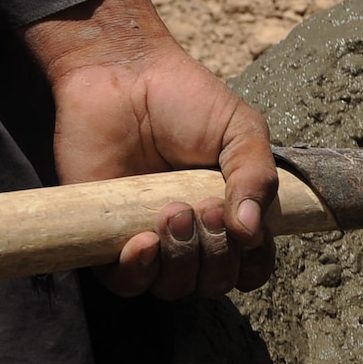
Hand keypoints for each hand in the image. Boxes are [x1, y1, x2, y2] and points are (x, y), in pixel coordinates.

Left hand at [23, 0, 277, 298]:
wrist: (121, 75)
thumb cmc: (185, 98)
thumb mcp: (241, 129)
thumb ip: (257, 176)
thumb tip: (251, 232)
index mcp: (229, 214)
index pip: (250, 266)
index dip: (251, 261)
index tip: (242, 225)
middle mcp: (191, 235)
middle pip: (214, 283)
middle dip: (215, 255)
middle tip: (202, 206)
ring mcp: (148, 239)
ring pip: (173, 287)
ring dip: (181, 260)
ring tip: (171, 212)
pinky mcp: (105, 237)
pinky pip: (126, 283)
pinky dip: (139, 272)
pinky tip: (142, 242)